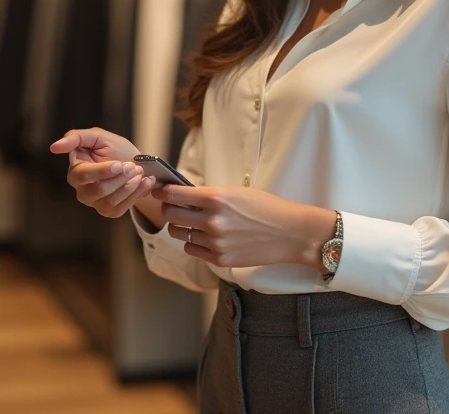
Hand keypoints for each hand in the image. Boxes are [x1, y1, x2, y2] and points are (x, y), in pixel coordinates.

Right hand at [50, 128, 156, 217]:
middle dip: (120, 178)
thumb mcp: (98, 137)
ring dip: (130, 186)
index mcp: (76, 170)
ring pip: (111, 200)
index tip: (119, 164)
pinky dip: (137, 193)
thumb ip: (76, 137)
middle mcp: (82, 189)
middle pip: (98, 190)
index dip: (102, 171)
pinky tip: (145, 181)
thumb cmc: (113, 148)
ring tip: (140, 172)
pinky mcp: (109, 211)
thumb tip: (54, 147)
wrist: (136, 164)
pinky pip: (121, 208)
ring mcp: (95, 203)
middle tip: (134, 166)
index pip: (83, 175)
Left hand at [152, 184, 336, 270]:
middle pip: (170, 215)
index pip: (174, 194)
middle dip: (169, 209)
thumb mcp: (236, 192)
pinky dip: (194, 243)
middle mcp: (212, 220)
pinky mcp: (220, 259)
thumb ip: (208, 195)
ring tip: (195, 223)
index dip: (162, 191)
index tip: (158, 189)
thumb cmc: (266, 208)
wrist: (290, 233)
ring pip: (180, 233)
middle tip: (175, 207)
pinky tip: (206, 237)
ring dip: (183, 227)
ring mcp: (215, 242)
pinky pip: (192, 250)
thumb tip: (181, 195)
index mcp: (216, 198)